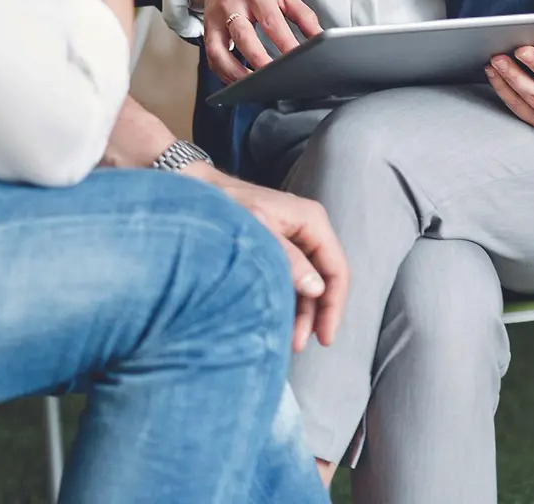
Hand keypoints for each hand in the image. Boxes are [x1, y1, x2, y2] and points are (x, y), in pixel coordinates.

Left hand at [188, 164, 348, 351]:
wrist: (197, 191)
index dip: (334, 305)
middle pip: (324, 279)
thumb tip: (317, 289)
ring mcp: (294, 239)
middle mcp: (308, 229)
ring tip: (290, 340)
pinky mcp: (279, 248)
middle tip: (301, 343)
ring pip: (308, 283)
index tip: (325, 335)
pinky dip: (289, 301)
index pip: (336, 269)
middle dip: (315, 314)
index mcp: (312, 220)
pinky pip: (292, 279)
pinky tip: (281, 321)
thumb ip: (288, 260)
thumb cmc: (226, 204)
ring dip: (301, 312)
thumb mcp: (258, 231)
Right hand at [198, 0, 319, 83]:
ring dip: (236, 74)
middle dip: (259, 62)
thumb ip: (304, 16)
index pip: (272, 23)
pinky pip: (212, 58)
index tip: (299, 63)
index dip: (286, 45)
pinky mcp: (207, 31)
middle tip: (276, 81)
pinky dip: (224, 74)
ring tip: (255, 88)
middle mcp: (233, 5)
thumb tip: (321, 39)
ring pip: (219, 51)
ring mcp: (216, 19)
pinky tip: (239, 83)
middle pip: (243, 37)